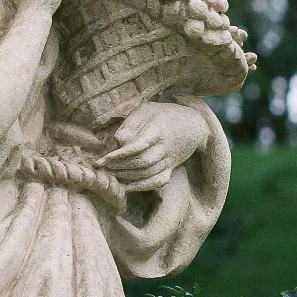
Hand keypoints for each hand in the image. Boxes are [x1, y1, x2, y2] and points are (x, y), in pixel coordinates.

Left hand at [96, 101, 211, 191]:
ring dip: (127, 177)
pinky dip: (141, 187)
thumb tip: (118, 140)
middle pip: (141, 162)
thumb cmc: (164, 114)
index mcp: (158, 130)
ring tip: (111, 175)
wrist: (194, 124)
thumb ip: (131, 124)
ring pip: (147, 174)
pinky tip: (126, 187)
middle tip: (103, 167)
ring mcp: (170, 160)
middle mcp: (165, 147)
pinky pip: (157, 182)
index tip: (102, 159)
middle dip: (119, 167)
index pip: (137, 145)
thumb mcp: (147, 110)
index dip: (118, 155)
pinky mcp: (171, 168)